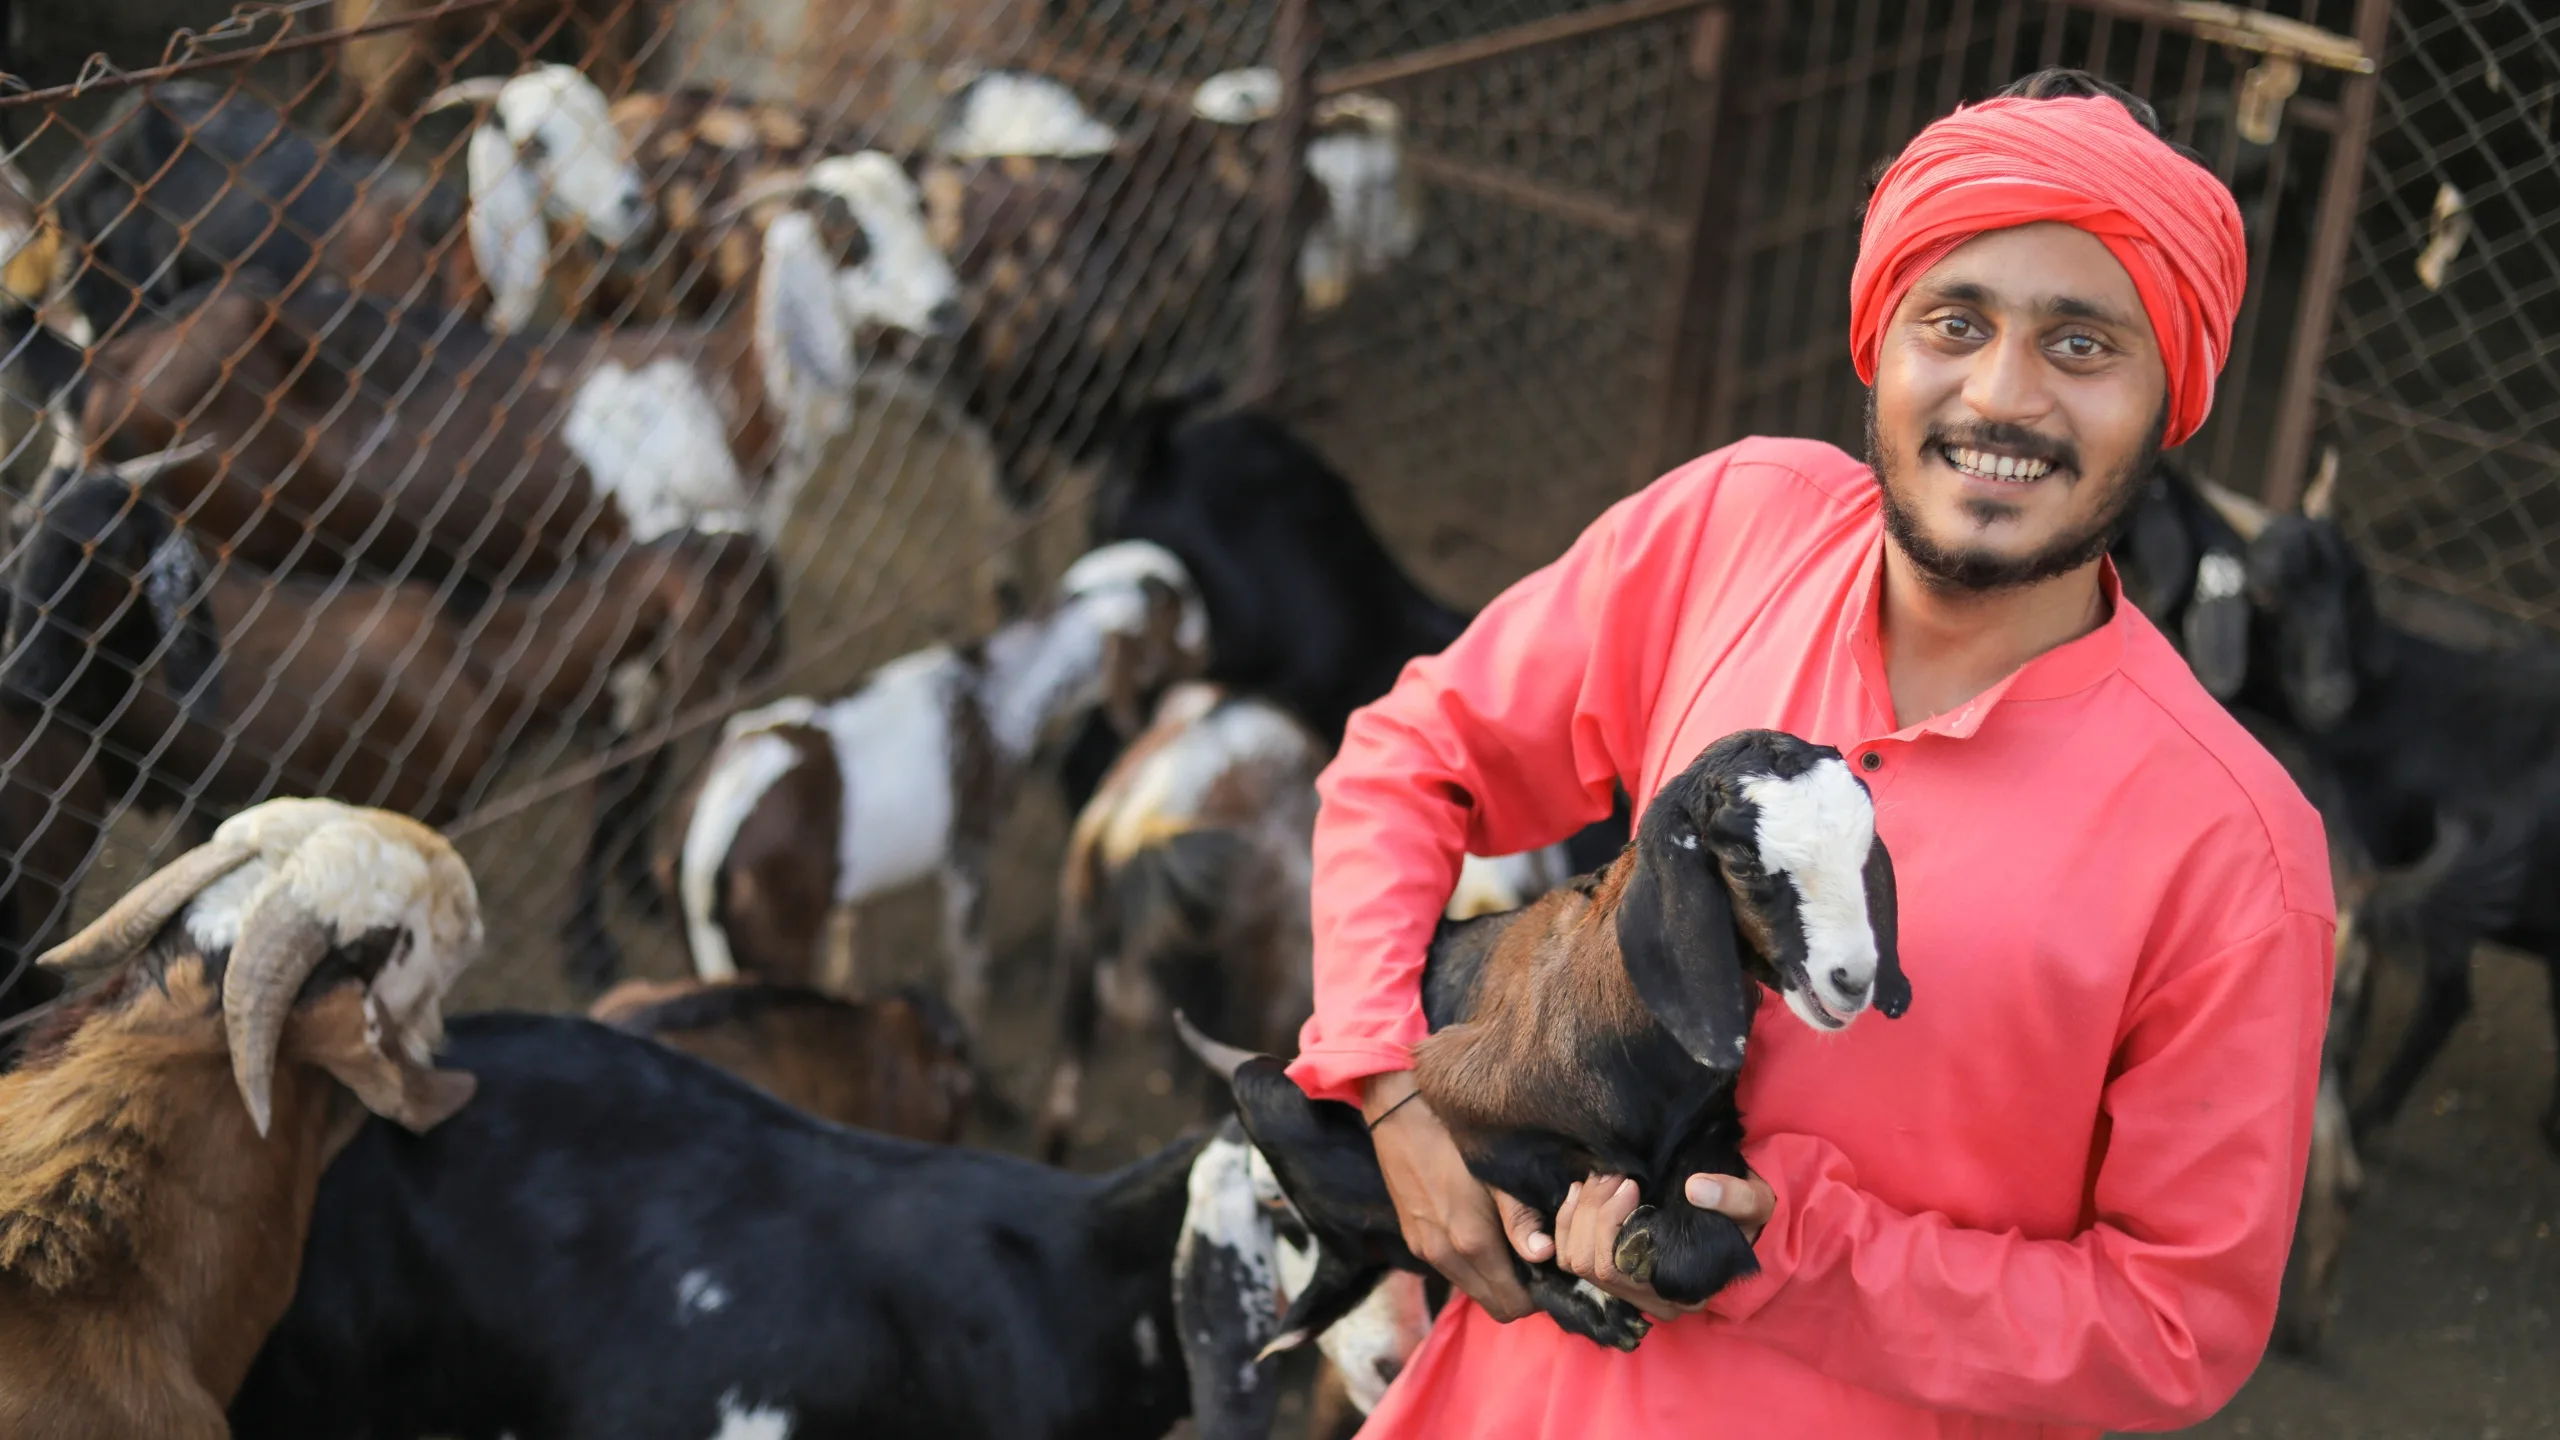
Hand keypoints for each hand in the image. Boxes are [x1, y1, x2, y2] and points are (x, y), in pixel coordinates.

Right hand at [1363, 1071, 1535, 1320]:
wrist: (1400, 1116)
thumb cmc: (1456, 1139)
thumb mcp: (1498, 1174)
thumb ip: (1521, 1220)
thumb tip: (1545, 1255)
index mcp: (1472, 1242)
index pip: (1513, 1303)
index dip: (1538, 1295)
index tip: (1552, 1272)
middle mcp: (1446, 1256)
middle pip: (1493, 1307)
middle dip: (1519, 1294)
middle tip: (1537, 1263)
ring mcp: (1426, 1251)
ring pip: (1472, 1290)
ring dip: (1494, 1281)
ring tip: (1512, 1247)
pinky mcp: (1413, 1242)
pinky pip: (1452, 1272)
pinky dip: (1472, 1268)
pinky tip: (1483, 1234)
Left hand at [1542, 1171, 1774, 1322]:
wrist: (1742, 1220)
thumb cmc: (1748, 1215)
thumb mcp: (1756, 1204)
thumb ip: (1736, 1198)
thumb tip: (1697, 1189)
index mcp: (1679, 1289)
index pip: (1618, 1268)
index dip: (1611, 1222)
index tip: (1631, 1183)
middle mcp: (1649, 1298)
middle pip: (1589, 1264)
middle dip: (1592, 1212)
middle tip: (1613, 1174)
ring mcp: (1626, 1287)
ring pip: (1573, 1259)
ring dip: (1578, 1213)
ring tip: (1601, 1177)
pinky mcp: (1611, 1269)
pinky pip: (1570, 1253)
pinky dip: (1568, 1219)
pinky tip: (1582, 1189)